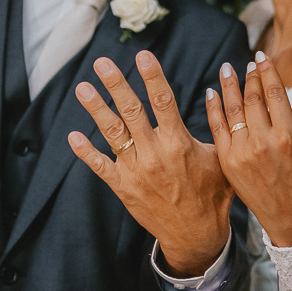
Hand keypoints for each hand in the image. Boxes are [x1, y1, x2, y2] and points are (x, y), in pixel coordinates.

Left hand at [68, 50, 232, 276]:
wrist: (196, 235)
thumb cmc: (211, 193)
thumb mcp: (218, 158)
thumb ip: (211, 128)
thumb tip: (214, 95)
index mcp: (179, 143)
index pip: (164, 102)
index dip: (152, 77)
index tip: (142, 55)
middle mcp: (155, 154)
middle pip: (132, 112)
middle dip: (116, 85)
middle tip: (102, 63)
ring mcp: (137, 171)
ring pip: (113, 135)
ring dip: (96, 110)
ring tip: (83, 88)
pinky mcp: (124, 188)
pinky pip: (101, 167)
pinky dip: (86, 152)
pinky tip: (73, 136)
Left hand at [207, 52, 291, 248]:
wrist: (289, 218)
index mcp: (288, 137)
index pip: (274, 93)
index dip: (267, 71)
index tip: (262, 56)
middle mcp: (263, 143)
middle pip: (252, 99)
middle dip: (249, 77)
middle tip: (247, 64)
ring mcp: (241, 153)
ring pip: (232, 111)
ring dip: (228, 87)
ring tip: (226, 69)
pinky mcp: (227, 162)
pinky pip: (217, 129)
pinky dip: (213, 109)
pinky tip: (212, 93)